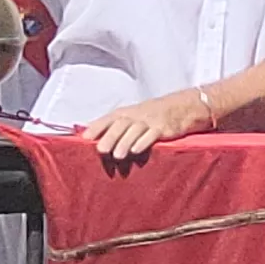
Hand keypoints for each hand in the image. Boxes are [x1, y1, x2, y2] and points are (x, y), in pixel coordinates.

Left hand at [83, 86, 219, 165]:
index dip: (96, 127)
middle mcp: (136, 116)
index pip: (108, 119)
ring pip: (135, 131)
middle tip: (100, 150)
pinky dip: (144, 142)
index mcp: (125, 113)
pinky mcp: (163, 128)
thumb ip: (114, 126)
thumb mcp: (132, 116)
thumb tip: (91, 137)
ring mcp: (149, 121)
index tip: (85, 138)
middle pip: (120, 125)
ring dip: (125, 143)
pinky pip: (152, 135)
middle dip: (110, 137)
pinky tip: (137, 151)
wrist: (179, 107)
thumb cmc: (150, 115)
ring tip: (117, 156)